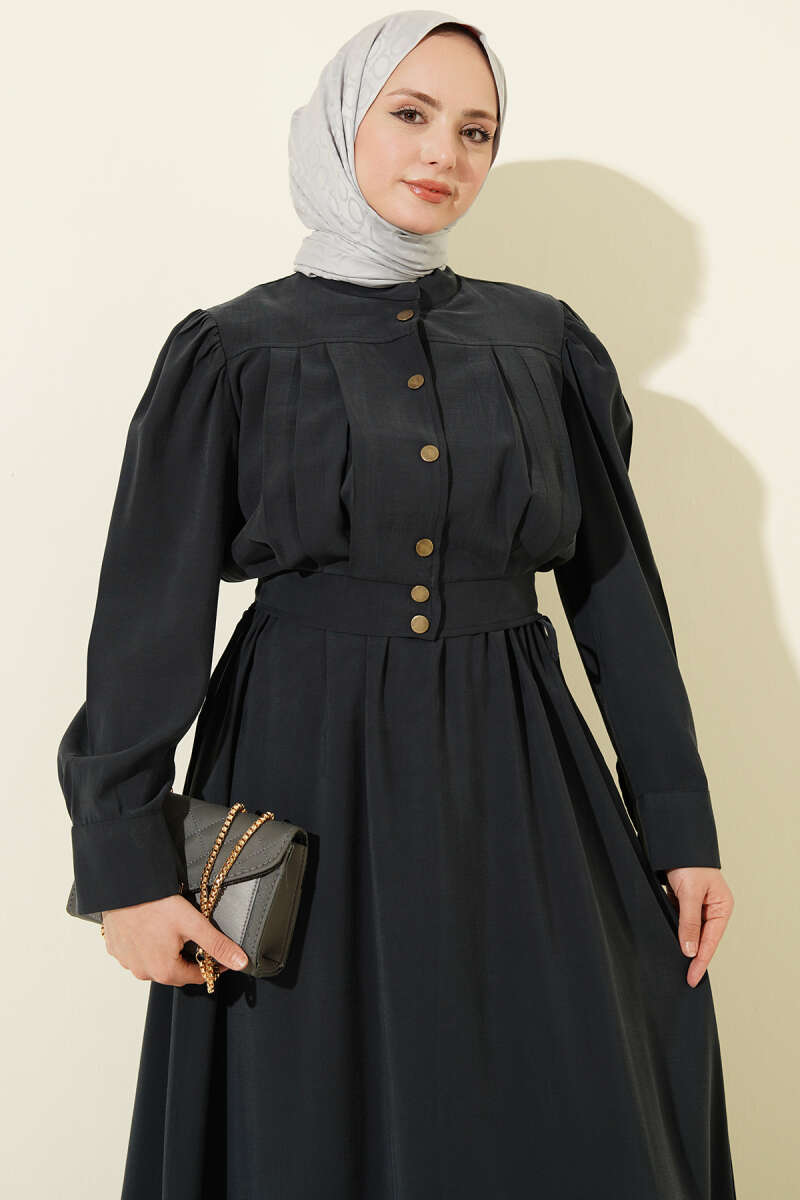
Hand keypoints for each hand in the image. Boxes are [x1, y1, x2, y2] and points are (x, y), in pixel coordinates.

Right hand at [99, 893, 248, 986]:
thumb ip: (218, 945)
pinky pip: (136, 955)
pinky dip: (146, 947)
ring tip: (173, 932)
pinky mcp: (116, 950)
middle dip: (188, 960)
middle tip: (197, 939)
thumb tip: (240, 962)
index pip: (196, 976)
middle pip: (175, 972)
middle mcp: (143, 972)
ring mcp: (127, 962)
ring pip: (154, 964)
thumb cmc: (156, 904)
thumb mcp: (193, 923)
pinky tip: (151, 930)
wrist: (125, 887)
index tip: (220, 954)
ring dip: (166, 954)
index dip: (212, 966)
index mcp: (164, 971)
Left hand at [663, 867, 733, 986]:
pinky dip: (674, 931)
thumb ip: (689, 923)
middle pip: (702, 939)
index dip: (700, 962)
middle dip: (692, 957)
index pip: (710, 941)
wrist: (673, 842)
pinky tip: (667, 942)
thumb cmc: (688, 863)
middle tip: (683, 978)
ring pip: (689, 931)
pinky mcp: (684, 901)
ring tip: (674, 965)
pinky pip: (680, 921)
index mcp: (721, 907)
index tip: (692, 979)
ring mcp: (698, 905)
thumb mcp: (689, 894)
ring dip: (682, 944)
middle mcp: (712, 908)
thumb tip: (689, 951)